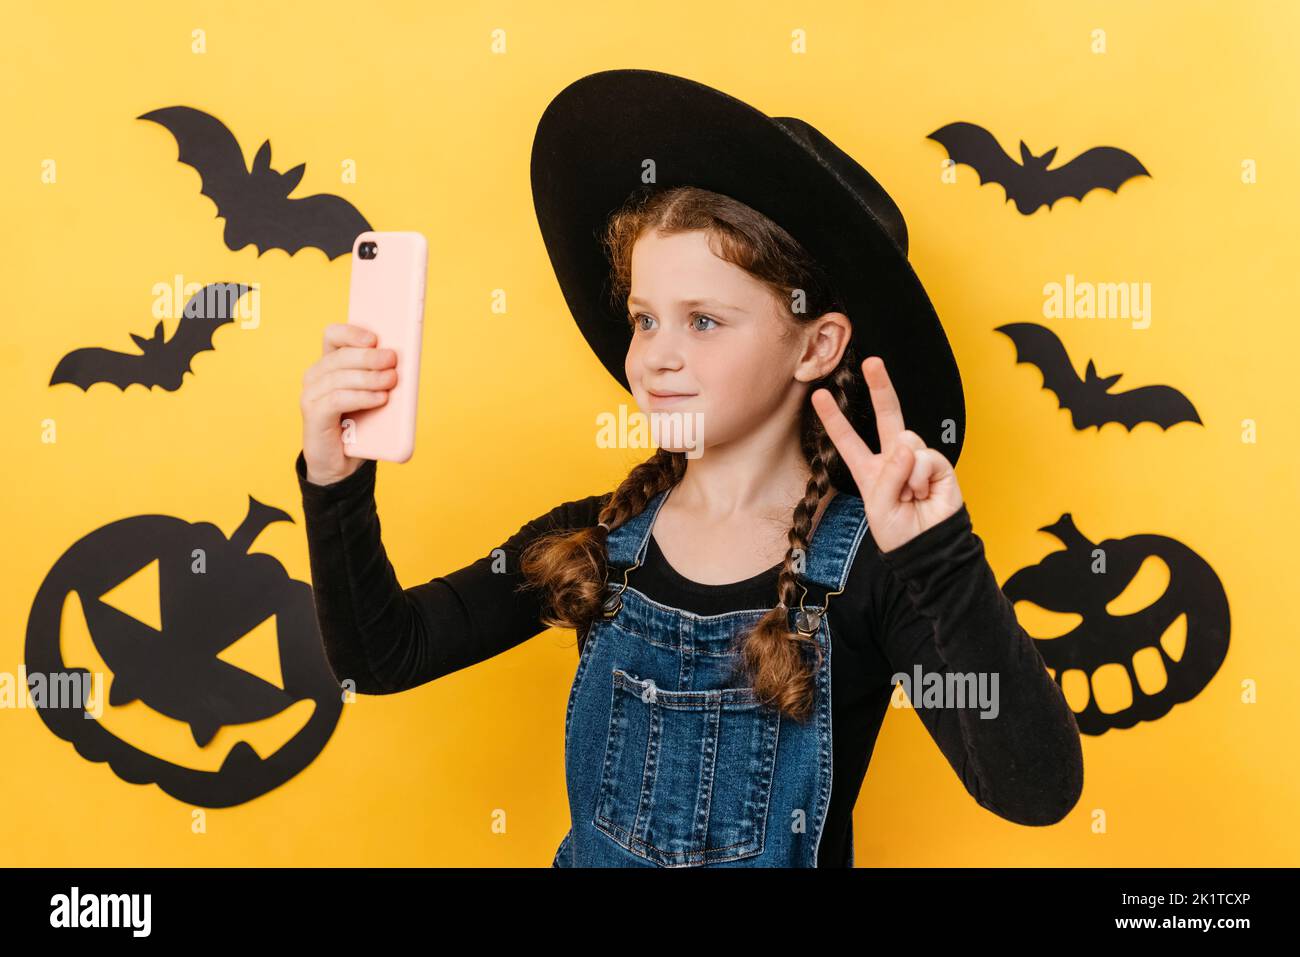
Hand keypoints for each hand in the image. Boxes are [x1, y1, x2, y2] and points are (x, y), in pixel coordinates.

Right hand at [299, 323, 397, 484]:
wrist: (342, 464)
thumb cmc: (360, 426)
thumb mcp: (375, 396)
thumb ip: (382, 377)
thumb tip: (404, 362)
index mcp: (329, 364)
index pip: (333, 336)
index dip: (352, 332)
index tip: (374, 338)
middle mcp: (316, 376)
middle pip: (340, 356)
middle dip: (369, 356)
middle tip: (392, 359)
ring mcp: (311, 395)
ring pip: (340, 377)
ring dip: (369, 377)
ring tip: (391, 381)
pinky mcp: (313, 415)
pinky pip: (337, 399)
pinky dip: (361, 397)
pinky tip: (380, 398)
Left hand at [811, 355, 962, 553]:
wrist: (927, 548)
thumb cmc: (898, 531)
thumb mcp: (878, 505)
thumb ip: (888, 475)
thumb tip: (907, 446)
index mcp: (869, 469)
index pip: (848, 439)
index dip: (834, 418)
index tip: (818, 395)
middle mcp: (893, 459)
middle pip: (887, 416)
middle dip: (880, 386)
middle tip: (872, 362)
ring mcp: (916, 459)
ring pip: (906, 441)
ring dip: (904, 473)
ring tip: (908, 496)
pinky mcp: (938, 465)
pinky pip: (925, 457)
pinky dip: (920, 476)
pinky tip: (922, 492)